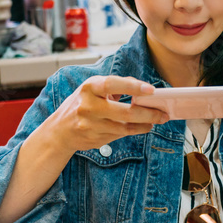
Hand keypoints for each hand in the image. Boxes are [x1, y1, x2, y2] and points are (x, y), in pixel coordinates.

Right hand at [47, 75, 167, 152]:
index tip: (151, 90)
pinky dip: (135, 131)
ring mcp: (91, 125)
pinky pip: (121, 135)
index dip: (132, 86)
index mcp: (89, 87)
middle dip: (148, 114)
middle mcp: (88, 106)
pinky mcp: (95, 139)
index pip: (112, 84)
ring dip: (145, 124)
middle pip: (124, 112)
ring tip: (157, 120)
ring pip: (125, 127)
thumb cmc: (82, 104)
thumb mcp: (93, 89)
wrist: (60, 130)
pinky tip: (144, 127)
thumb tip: (141, 86)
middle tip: (163, 113)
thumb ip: (116, 85)